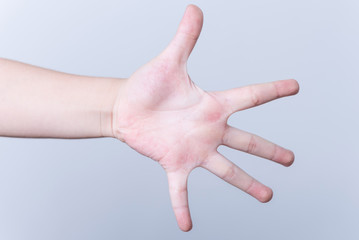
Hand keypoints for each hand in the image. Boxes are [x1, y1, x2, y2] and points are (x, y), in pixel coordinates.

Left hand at [112, 5, 298, 230]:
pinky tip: (186, 225)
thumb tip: (195, 8)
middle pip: (247, 141)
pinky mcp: (174, 163)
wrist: (125, 107)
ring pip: (226, 170)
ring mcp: (194, 149)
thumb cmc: (147, 85)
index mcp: (212, 105)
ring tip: (267, 197)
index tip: (295, 87)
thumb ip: (185, 37)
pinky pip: (180, 190)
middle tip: (290, 160)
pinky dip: (182, 207)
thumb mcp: (170, 61)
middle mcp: (209, 130)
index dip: (272, 91)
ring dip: (246, 183)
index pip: (250, 96)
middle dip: (269, 150)